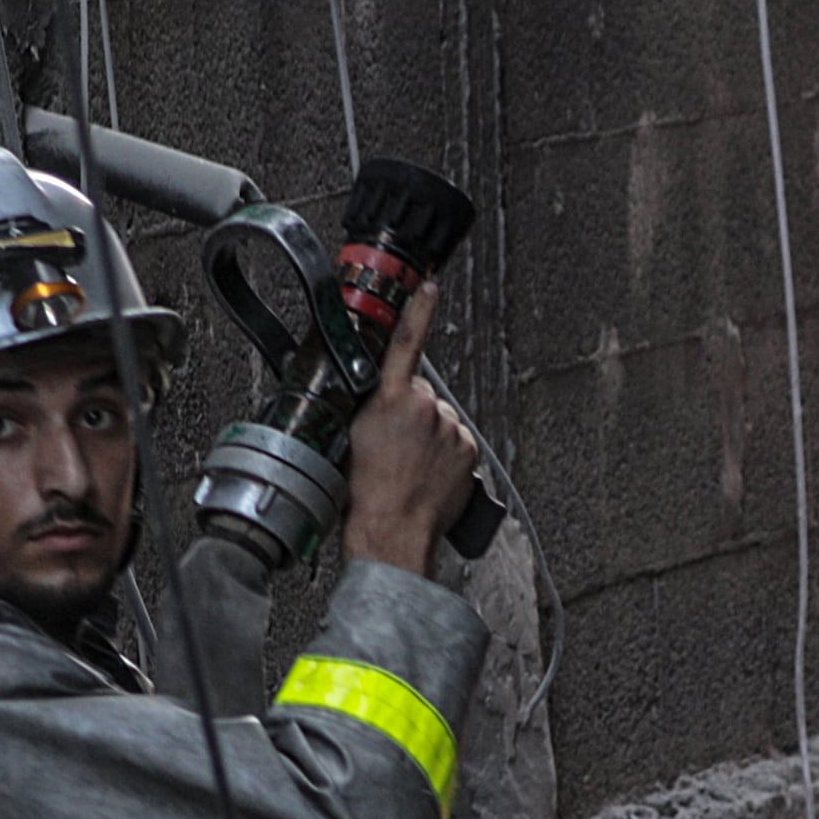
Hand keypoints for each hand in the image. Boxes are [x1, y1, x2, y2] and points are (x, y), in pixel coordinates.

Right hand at [341, 282, 481, 575]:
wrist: (393, 531)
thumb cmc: (364, 494)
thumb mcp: (350, 437)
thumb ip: (368, 407)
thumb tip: (375, 398)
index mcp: (391, 398)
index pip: (407, 342)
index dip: (420, 311)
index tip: (431, 286)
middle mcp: (426, 407)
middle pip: (419, 395)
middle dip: (409, 413)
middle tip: (393, 447)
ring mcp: (451, 428)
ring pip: (439, 420)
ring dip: (428, 436)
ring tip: (409, 468)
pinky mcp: (468, 449)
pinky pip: (455, 441)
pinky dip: (445, 453)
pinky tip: (428, 474)